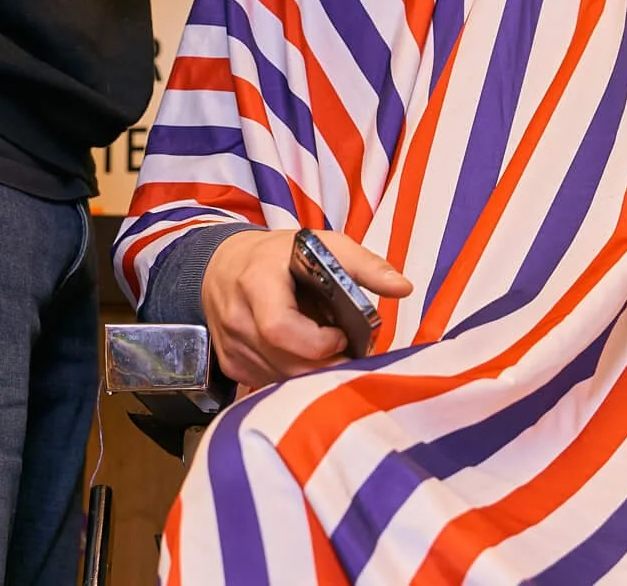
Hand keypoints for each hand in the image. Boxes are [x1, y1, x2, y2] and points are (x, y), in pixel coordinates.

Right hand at [201, 228, 412, 387]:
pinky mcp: (231, 365)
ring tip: (330, 354)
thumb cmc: (278, 255)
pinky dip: (292, 376)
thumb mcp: (321, 244)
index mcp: (257, 281)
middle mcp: (237, 316)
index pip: (280, 328)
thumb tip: (403, 288)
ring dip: (311, 373)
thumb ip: (364, 265)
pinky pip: (268, 382)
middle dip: (325, 365)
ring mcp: (230, 345)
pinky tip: (303, 357)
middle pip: (286, 362)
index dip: (317, 342)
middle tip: (349, 355)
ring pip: (280, 379)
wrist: (222, 265)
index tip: (341, 335)